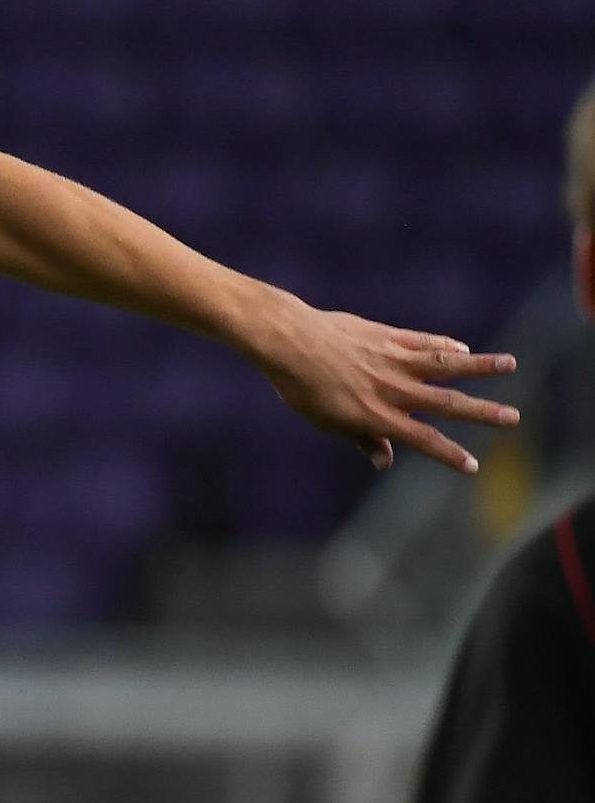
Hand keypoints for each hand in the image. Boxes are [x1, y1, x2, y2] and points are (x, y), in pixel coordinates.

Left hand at [250, 304, 517, 472]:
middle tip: (514, 417)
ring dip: (480, 365)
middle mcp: (391, 388)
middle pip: (446, 402)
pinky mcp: (386, 336)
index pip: (423, 439)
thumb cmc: (301, 386)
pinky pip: (422, 341)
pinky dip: (444, 345)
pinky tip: (463, 349)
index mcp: (376, 414)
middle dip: (482, 412)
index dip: (449, 454)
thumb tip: (385, 462)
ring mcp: (391, 359)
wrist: (288, 340)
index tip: (474, 466)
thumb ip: (361, 440)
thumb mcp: (326, 421)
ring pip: (444, 363)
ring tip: (511, 364)